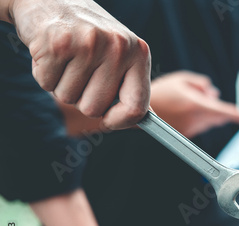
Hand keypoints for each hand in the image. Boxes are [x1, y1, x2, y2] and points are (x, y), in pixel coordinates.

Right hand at [10, 0, 150, 129]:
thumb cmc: (89, 36)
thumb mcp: (120, 55)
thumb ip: (130, 86)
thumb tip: (141, 120)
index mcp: (139, 53)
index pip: (136, 107)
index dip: (120, 122)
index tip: (109, 120)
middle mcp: (118, 47)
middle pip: (95, 108)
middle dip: (81, 98)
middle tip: (80, 72)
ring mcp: (88, 44)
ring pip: (68, 98)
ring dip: (61, 85)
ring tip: (66, 59)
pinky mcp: (57, 43)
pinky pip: (46, 84)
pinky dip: (43, 74)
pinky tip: (51, 54)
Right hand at [150, 71, 238, 137]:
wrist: (139, 110)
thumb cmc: (159, 91)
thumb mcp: (181, 80)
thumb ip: (201, 84)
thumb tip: (214, 93)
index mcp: (196, 104)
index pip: (223, 111)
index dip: (238, 115)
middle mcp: (195, 119)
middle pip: (219, 118)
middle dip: (224, 113)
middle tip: (228, 110)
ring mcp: (190, 129)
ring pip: (210, 123)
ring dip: (212, 115)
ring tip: (196, 105)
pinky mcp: (185, 134)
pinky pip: (200, 127)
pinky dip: (201, 120)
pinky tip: (189, 112)